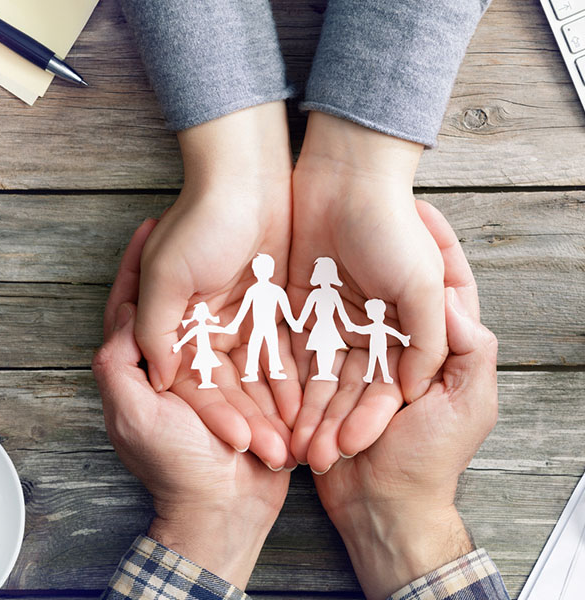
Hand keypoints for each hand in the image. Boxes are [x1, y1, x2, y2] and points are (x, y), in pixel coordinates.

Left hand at [93, 222, 289, 589]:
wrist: (226, 507)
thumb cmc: (174, 465)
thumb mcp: (134, 416)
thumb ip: (120, 367)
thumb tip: (119, 319)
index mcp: (144, 367)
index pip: (134, 307)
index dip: (136, 266)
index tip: (149, 228)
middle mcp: (178, 362)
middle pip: (181, 303)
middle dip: (187, 264)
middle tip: (197, 222)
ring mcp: (214, 369)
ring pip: (219, 317)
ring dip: (226, 283)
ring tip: (237, 243)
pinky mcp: (247, 381)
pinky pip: (253, 344)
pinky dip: (256, 317)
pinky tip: (267, 283)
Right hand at [133, 102, 301, 466]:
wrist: (247, 178)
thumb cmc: (200, 220)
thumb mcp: (165, 275)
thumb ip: (155, 328)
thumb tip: (158, 378)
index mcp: (173, 322)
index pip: (192, 382)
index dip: (214, 414)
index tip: (239, 443)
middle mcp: (205, 326)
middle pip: (227, 386)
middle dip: (250, 420)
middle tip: (276, 454)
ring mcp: (239, 318)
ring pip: (255, 375)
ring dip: (272, 407)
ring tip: (295, 439)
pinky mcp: (271, 308)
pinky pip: (280, 350)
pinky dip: (290, 377)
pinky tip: (305, 405)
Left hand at [288, 112, 445, 469]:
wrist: (347, 180)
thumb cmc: (392, 229)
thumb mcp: (422, 285)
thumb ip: (427, 340)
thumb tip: (415, 389)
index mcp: (401, 328)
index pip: (385, 386)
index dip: (369, 418)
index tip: (351, 447)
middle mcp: (365, 329)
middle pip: (349, 388)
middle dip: (332, 422)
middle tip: (316, 456)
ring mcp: (331, 318)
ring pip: (318, 375)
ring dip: (307, 408)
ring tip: (293, 441)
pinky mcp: (300, 305)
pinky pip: (290, 347)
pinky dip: (284, 377)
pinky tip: (275, 407)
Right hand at [312, 202, 497, 597]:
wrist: (382, 507)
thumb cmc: (432, 457)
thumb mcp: (468, 403)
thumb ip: (470, 351)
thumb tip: (457, 301)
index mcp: (441, 348)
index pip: (446, 286)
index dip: (438, 244)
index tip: (421, 207)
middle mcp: (400, 345)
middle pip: (390, 290)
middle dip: (376, 256)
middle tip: (358, 216)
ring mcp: (363, 357)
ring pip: (354, 309)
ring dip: (344, 284)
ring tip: (326, 243)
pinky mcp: (331, 375)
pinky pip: (322, 345)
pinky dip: (319, 324)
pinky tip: (307, 290)